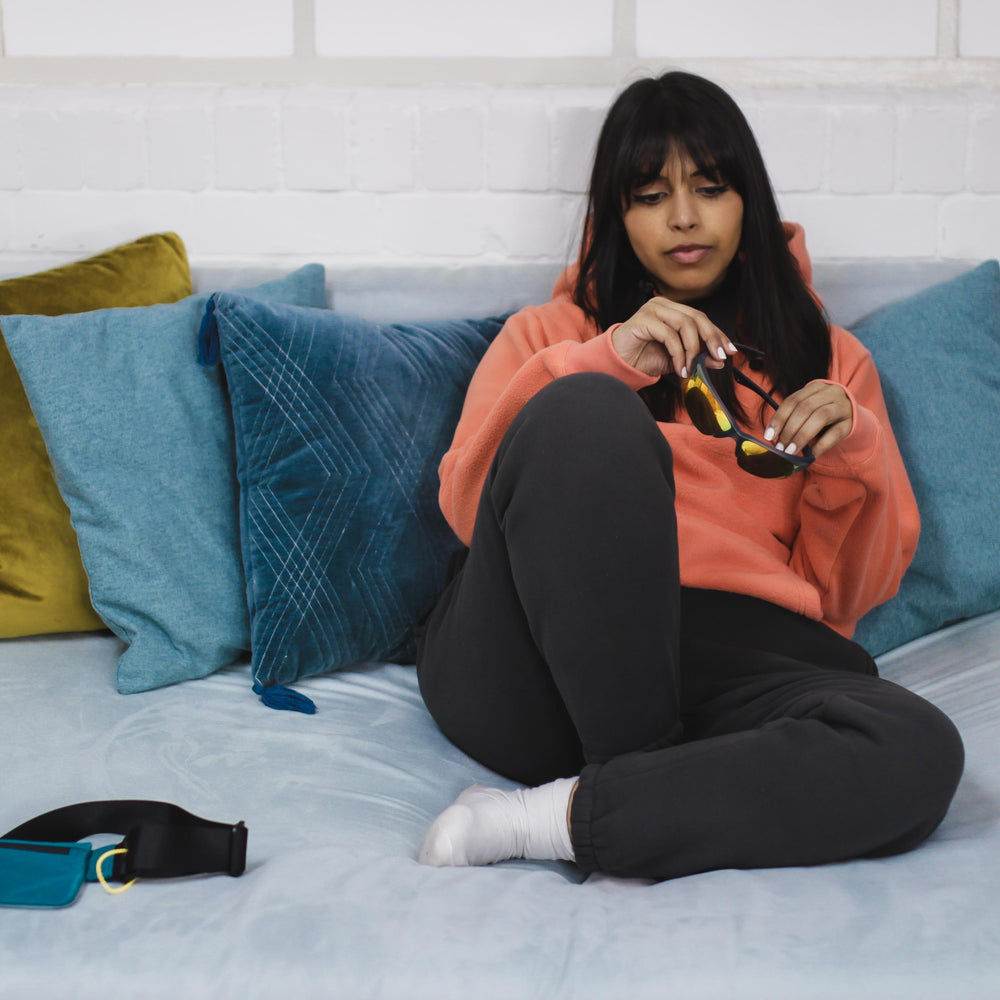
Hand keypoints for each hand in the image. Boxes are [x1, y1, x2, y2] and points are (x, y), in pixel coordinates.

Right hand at [611, 297, 736, 378]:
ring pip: (685, 325)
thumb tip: (720, 359)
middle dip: (711, 339)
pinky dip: (678, 354)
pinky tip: (680, 369)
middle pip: (696, 318)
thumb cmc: (644, 358)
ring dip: (693, 350)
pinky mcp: (643, 319)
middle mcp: (663, 305)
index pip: (701, 318)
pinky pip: (669, 335)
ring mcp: (652, 309)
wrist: (618, 364)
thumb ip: (697, 357)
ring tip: (690, 370)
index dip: (717, 334)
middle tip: (719, 357)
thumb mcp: (677, 360)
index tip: (730, 350)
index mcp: (673, 310)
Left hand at [764, 381, 852, 459]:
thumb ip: (792, 418)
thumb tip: (773, 437)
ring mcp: (844, 406)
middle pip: (806, 407)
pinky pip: (835, 433)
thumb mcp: (808, 411)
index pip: (793, 400)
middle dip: (790, 429)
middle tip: (780, 447)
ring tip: (791, 451)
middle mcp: (831, 392)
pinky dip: (820, 445)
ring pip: (821, 416)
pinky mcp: (852, 422)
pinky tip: (810, 455)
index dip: (779, 418)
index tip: (769, 435)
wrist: (852, 418)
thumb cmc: (823, 415)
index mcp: (816, 387)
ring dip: (802, 435)